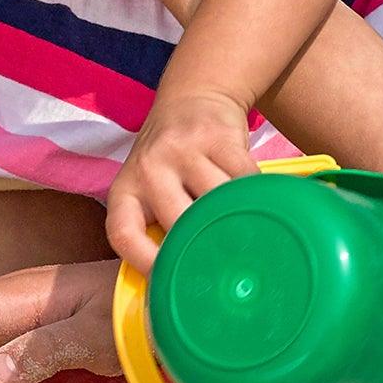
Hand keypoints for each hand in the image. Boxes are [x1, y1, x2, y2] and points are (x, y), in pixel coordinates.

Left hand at [106, 84, 262, 267]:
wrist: (193, 96)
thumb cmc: (170, 160)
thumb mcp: (148, 190)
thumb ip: (157, 229)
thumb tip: (181, 286)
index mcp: (124, 190)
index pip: (124, 234)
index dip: (145, 263)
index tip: (169, 284)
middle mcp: (148, 168)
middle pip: (181, 224)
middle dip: (205, 248)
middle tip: (227, 271)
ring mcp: (183, 149)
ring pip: (218, 202)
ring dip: (236, 219)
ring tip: (247, 231)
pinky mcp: (218, 136)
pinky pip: (244, 178)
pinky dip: (255, 196)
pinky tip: (258, 203)